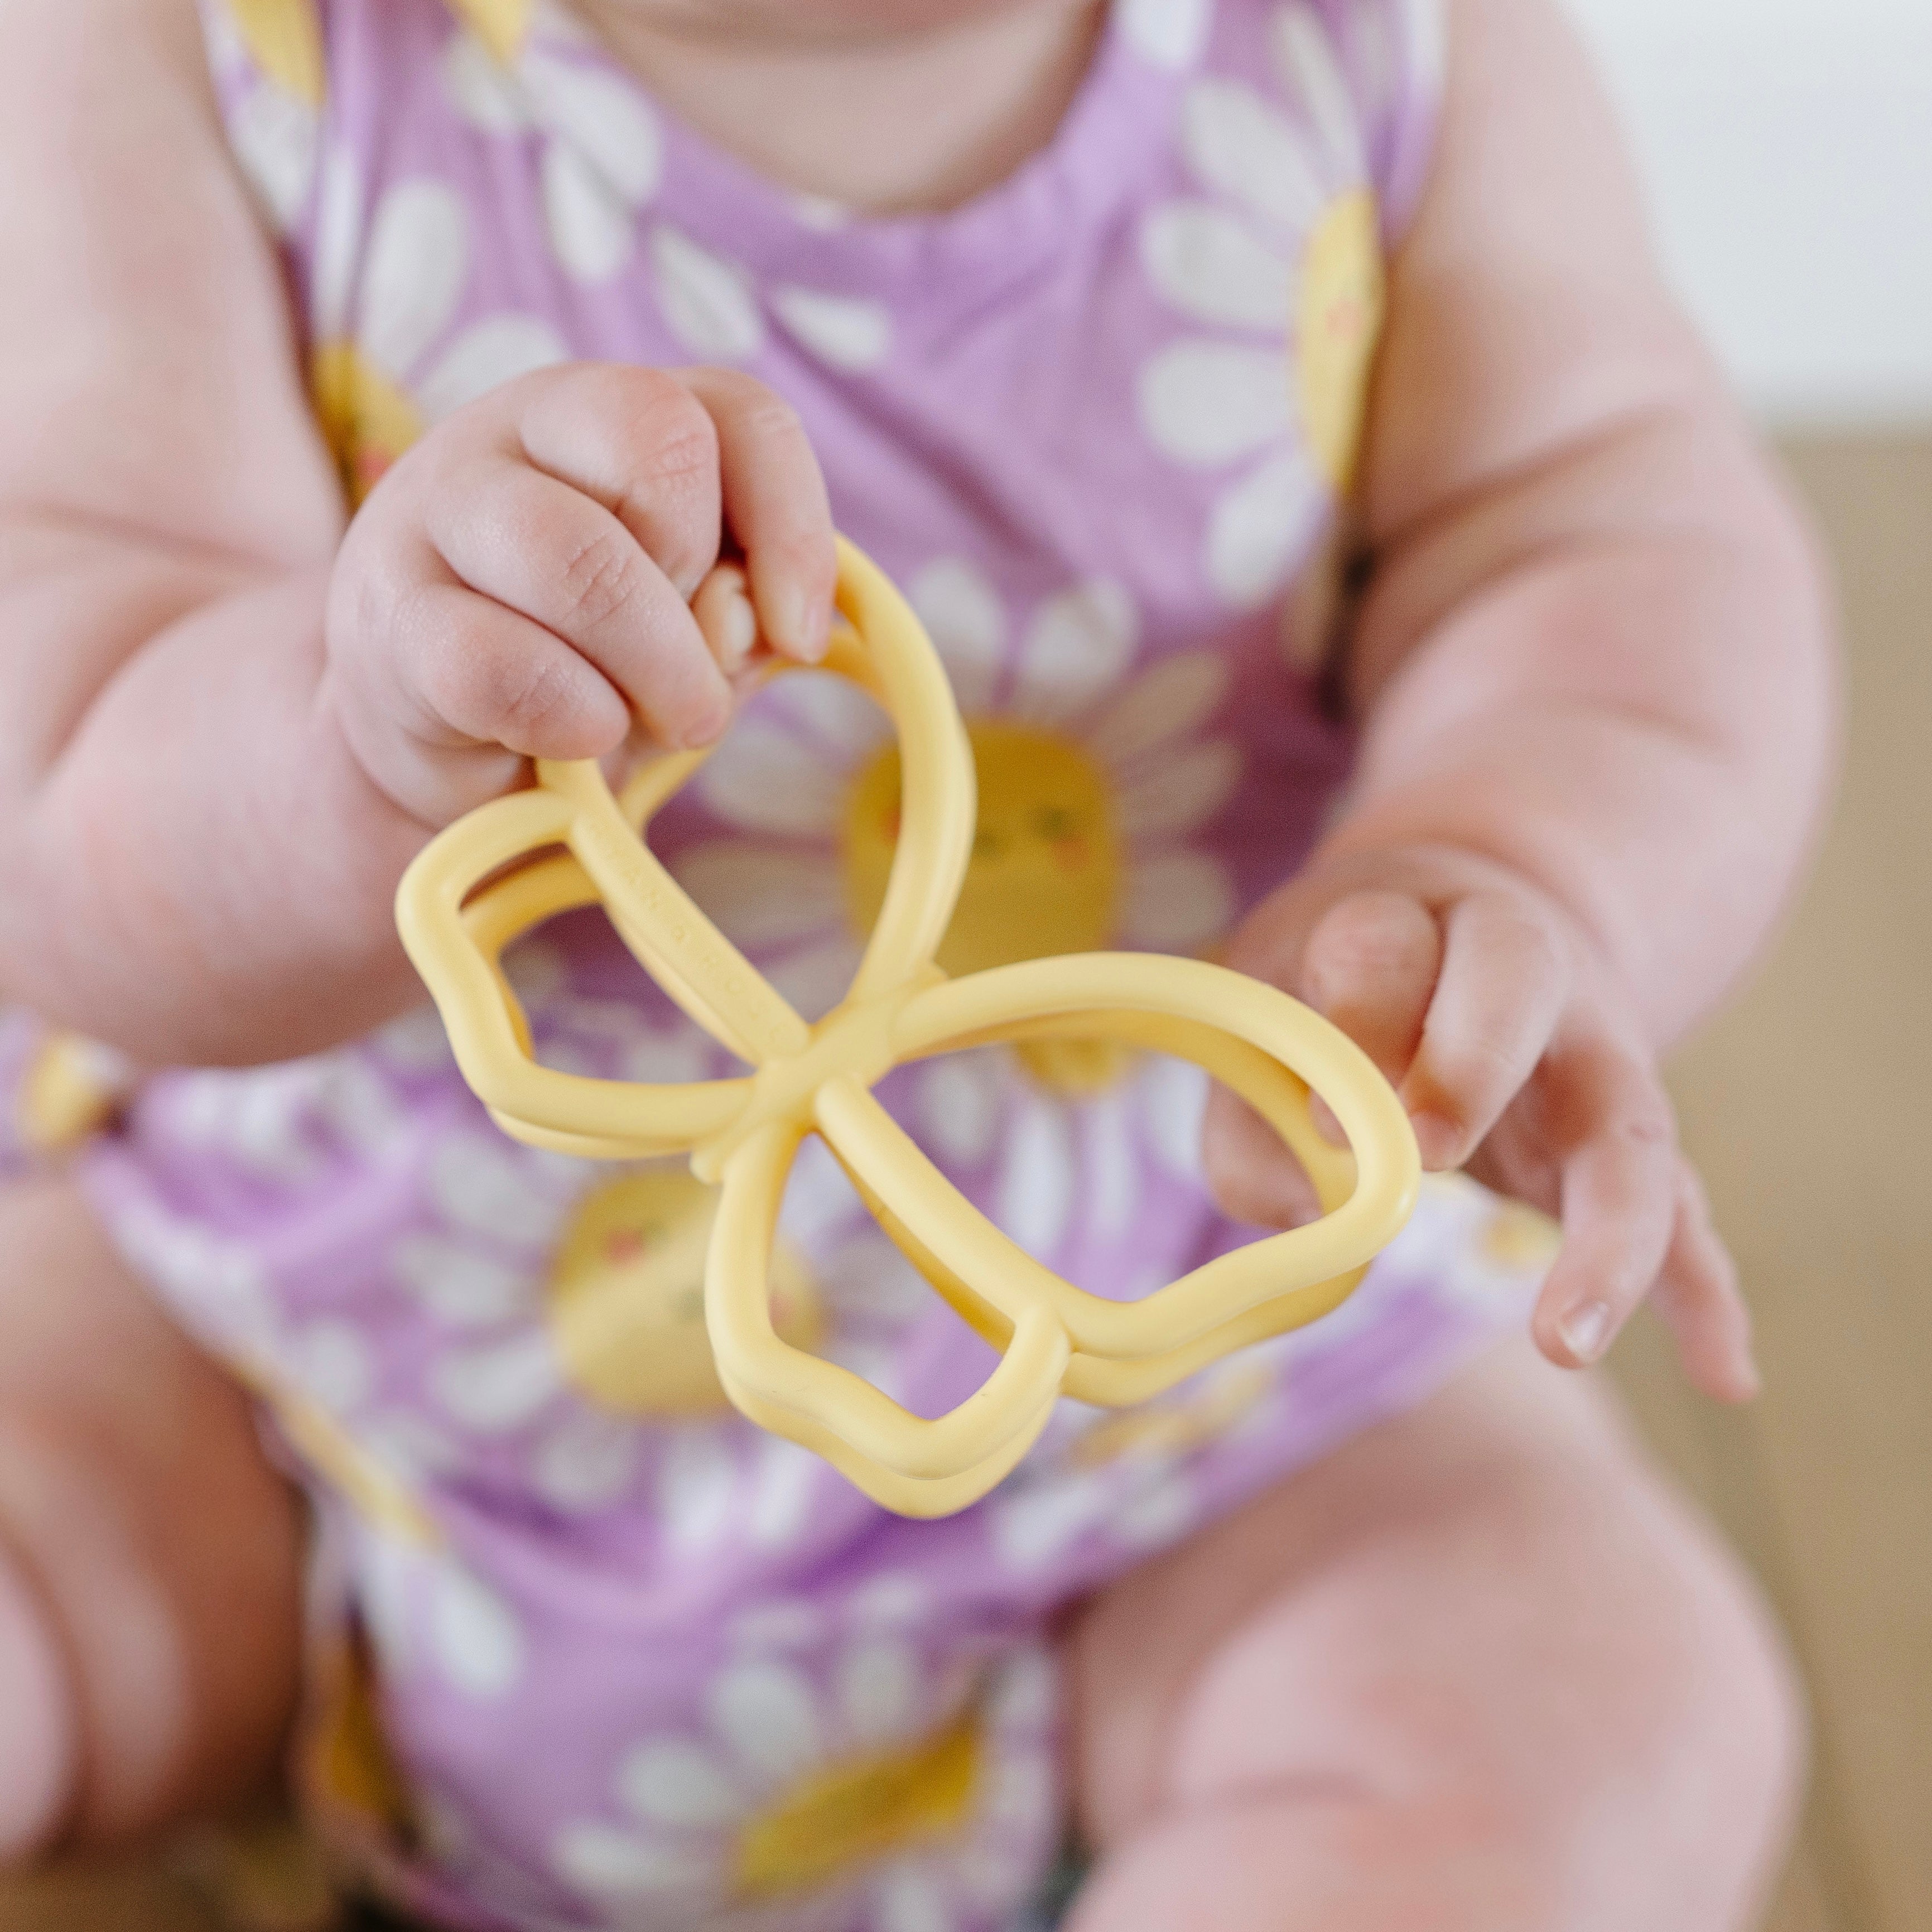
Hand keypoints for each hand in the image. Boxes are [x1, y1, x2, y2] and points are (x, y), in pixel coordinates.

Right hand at [321, 363, 835, 826]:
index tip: (799, 636)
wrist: (444, 749)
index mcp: (611, 412)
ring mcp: (435, 509)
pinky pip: (499, 663)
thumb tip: (749, 621)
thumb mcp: (692, 632)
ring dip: (652, 665)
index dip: (794, 529)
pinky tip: (576, 739)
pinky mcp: (389, 619)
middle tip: (694, 682)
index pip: (740, 413)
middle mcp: (515, 426)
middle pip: (662, 452)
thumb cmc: (590, 669)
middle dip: (704, 592)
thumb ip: (742, 616)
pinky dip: (570, 717)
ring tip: (654, 722)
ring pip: (577, 554)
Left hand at [1204, 843, 1758, 1402]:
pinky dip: (1704, 1291)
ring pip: (1627, 1127)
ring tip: (1566, 1340)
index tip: (1321, 1110)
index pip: (1385, 948)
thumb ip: (1254, 1110)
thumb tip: (1306, 1211)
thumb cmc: (1334, 984)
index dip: (1356, 1020)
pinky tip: (1723, 1375)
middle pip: (1519, 989)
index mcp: (1414, 918)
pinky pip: (1683, 1210)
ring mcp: (1596, 1054)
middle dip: (1471, 1067)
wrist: (1463, 915)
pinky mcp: (1631, 1136)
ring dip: (1605, 1233)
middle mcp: (1524, 967)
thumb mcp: (1266, 1011)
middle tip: (1426, 1154)